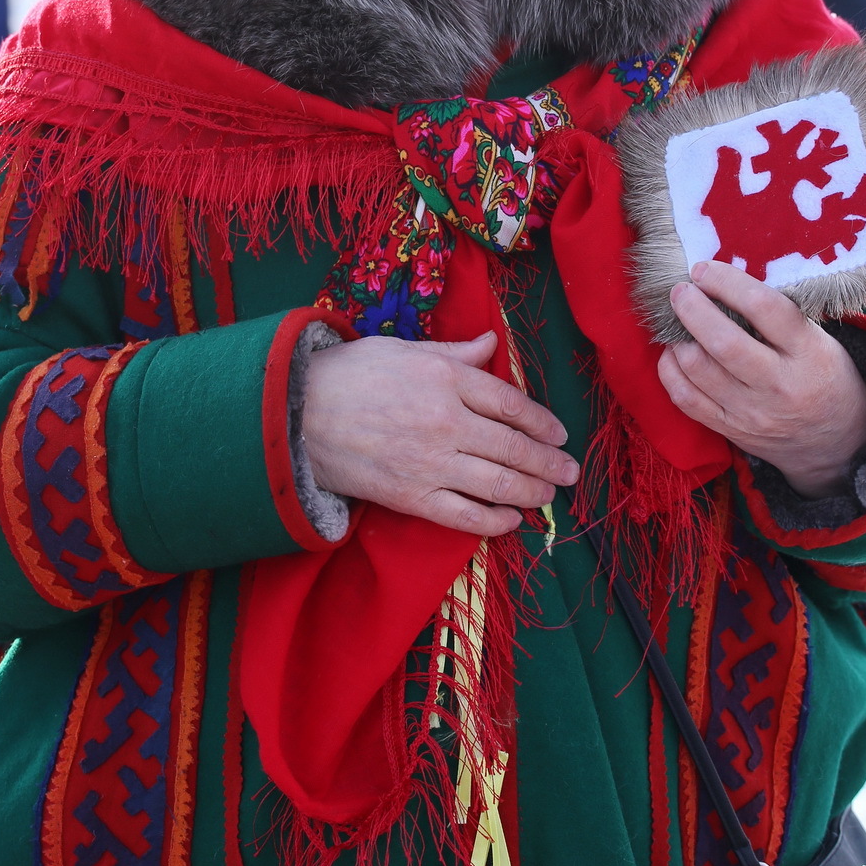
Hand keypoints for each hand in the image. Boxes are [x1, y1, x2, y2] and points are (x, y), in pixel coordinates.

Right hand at [301, 330, 578, 536]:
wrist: (295, 414)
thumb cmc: (349, 373)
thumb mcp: (404, 348)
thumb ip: (454, 352)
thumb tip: (492, 344)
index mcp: (446, 378)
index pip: (510, 403)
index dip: (541, 421)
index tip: (559, 433)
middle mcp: (447, 421)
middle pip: (513, 446)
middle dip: (548, 461)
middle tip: (570, 471)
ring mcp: (430, 463)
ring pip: (497, 483)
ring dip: (531, 492)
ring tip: (549, 495)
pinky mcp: (411, 497)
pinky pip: (463, 515)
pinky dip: (493, 521)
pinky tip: (512, 521)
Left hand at [658, 260, 865, 498]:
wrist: (837, 443)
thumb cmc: (824, 375)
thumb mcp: (820, 340)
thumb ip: (778, 315)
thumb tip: (721, 278)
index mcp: (808, 353)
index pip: (764, 307)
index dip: (727, 282)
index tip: (703, 269)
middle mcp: (779, 385)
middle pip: (723, 342)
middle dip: (692, 308)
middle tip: (680, 290)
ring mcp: (752, 413)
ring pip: (697, 369)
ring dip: (678, 337)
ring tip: (678, 320)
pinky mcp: (731, 431)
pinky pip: (685, 398)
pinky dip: (670, 370)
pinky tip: (675, 352)